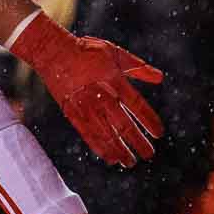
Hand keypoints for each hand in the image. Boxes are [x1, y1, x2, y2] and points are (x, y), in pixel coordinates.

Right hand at [11, 14, 164, 166]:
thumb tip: (160, 78)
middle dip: (138, 142)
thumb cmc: (87, 52)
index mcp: (114, 80)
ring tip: (130, 162)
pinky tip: (110, 158)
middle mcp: (102, 96)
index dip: (149, 120)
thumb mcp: (115, 54)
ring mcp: (86, 106)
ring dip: (120, 150)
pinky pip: (88, 135)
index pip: (137, 105)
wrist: (53, 52)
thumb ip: (139, 68)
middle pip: (123, 125)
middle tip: (149, 155)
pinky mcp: (72, 113)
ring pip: (107, 134)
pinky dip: (100, 147)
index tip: (159, 133)